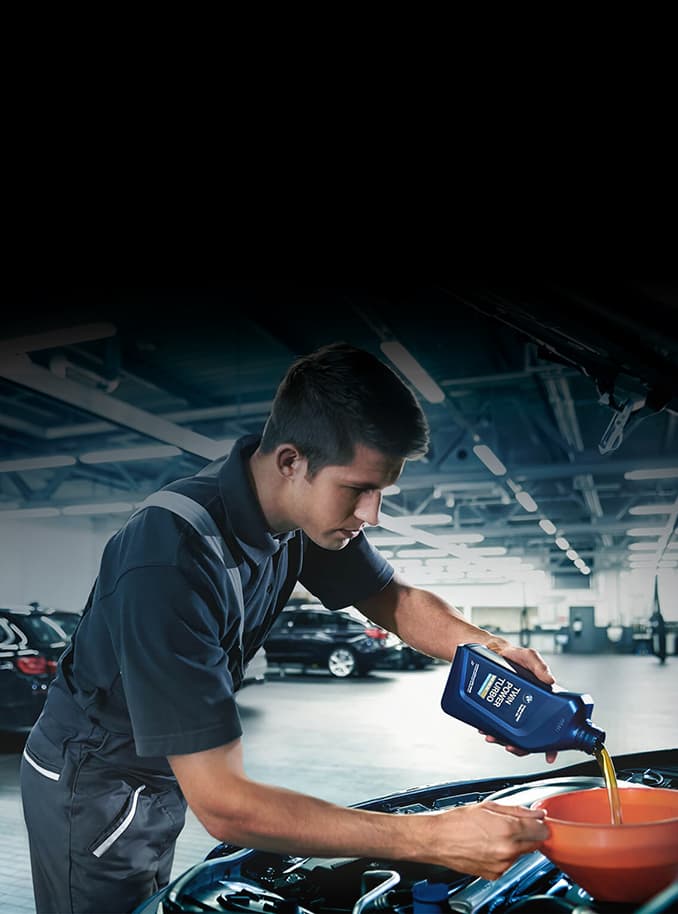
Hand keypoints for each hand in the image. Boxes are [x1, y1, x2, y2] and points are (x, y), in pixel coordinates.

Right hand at [427, 800, 549, 880]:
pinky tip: (489, 845)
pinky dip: (503, 855)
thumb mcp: (488, 806)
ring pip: (521, 853)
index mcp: (507, 829)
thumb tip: (537, 814)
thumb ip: (518, 810)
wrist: (438, 840)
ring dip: (515, 844)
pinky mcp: (495, 874)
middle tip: (512, 825)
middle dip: (529, 834)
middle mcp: (507, 849)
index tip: (538, 821)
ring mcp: (502, 864)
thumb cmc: (457, 821)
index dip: (541, 824)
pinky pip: (508, 863)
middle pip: (535, 844)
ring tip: (494, 834)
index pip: (542, 830)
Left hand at [481, 640, 557, 763]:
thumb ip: (540, 666)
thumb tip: (550, 680)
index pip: (551, 727)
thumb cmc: (514, 654)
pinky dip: (490, 730)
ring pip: (511, 734)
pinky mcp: (497, 709)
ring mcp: (512, 710)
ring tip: (492, 737)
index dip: (552, 744)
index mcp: (542, 700)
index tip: (549, 756)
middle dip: (520, 746)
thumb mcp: (529, 657)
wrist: (490, 650)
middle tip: (510, 745)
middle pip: (529, 737)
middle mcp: (528, 708)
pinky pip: (496, 725)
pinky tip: (483, 728)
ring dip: (502, 740)